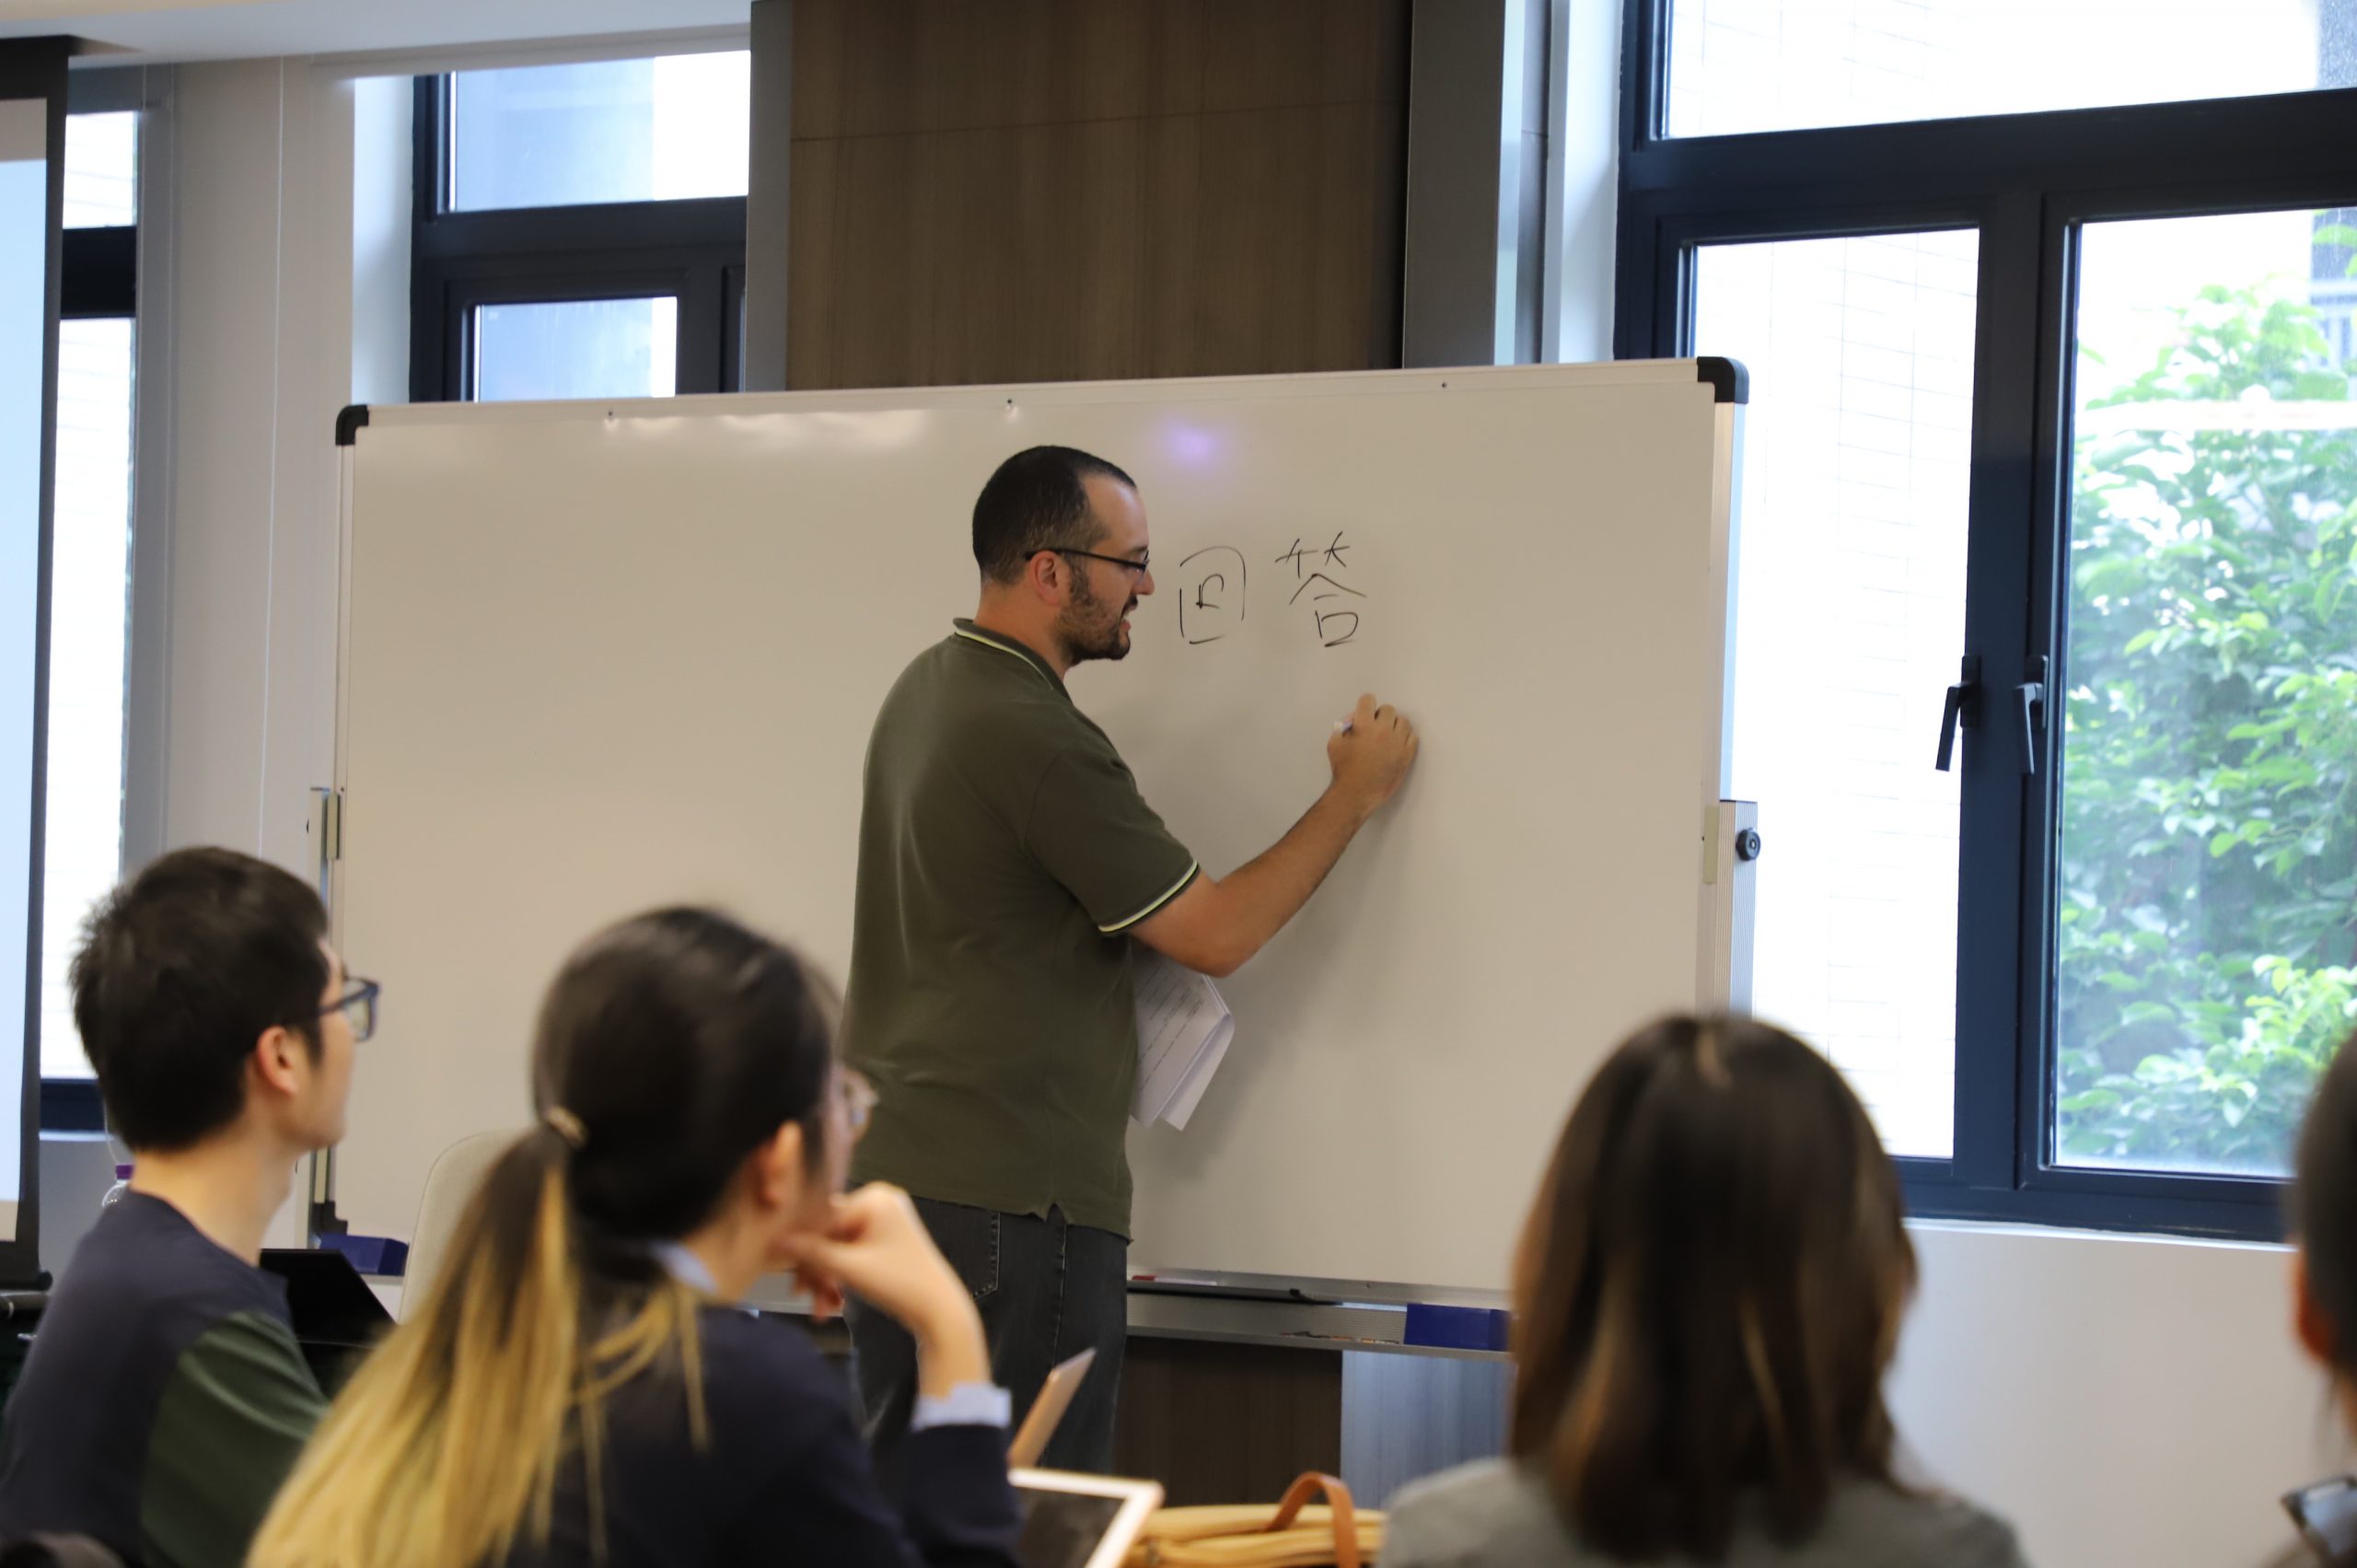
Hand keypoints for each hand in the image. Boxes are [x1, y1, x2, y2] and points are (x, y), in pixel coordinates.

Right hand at [785, 1184, 982, 1356]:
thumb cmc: (901, 1284)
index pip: (823, 1218)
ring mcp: (884, 1219)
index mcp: (875, 1198)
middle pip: (830, 1234)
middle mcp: (880, 1201)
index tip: (784, 1269)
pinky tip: (833, 1302)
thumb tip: (775, 1241)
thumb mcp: (850, 1268)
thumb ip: (811, 1252)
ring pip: (838, 1247)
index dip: (802, 1247)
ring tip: (820, 1308)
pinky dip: (842, 1275)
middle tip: (801, 1295)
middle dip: (817, 1269)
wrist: (939, 1310)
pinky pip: (852, 1253)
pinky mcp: (885, 1239)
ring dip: (827, 1277)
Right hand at [1327, 693, 1417, 816]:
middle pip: (1388, 709)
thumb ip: (1342, 728)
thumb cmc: (1344, 770)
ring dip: (1394, 724)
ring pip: (1403, 721)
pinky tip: (1397, 743)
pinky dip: (1406, 737)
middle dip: (1380, 715)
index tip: (1364, 712)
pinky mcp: (1406, 756)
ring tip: (1387, 734)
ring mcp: (1397, 743)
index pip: (1368, 700)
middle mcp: (1383, 731)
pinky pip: (1413, 737)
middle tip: (1374, 726)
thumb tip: (1352, 722)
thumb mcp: (1334, 744)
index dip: (1364, 705)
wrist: (1357, 794)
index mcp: (1364, 726)